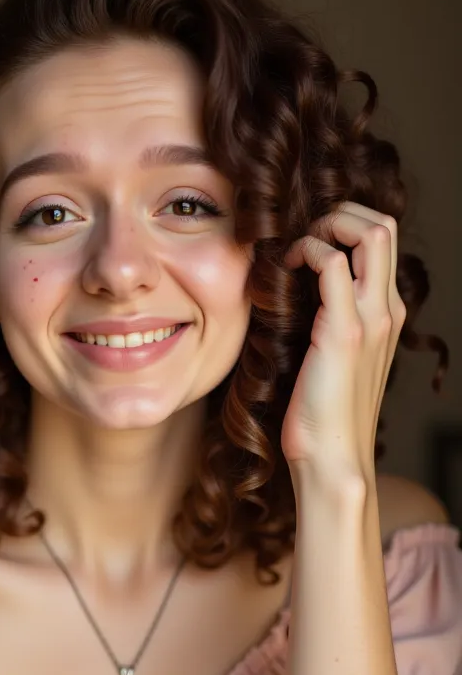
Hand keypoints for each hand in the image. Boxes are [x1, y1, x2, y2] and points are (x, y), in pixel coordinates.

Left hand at [280, 200, 405, 481]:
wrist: (332, 460)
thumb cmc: (322, 416)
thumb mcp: (329, 359)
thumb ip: (324, 324)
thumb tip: (292, 294)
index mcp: (386, 314)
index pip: (381, 242)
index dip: (343, 227)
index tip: (305, 245)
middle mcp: (387, 310)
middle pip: (384, 224)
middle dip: (341, 213)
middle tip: (303, 236)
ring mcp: (372, 319)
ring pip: (373, 232)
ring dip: (328, 224)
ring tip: (298, 248)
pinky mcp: (345, 332)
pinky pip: (334, 264)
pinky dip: (309, 251)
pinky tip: (287, 267)